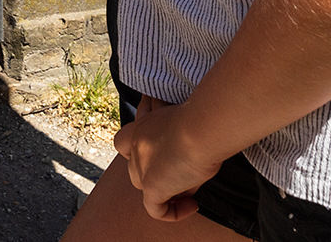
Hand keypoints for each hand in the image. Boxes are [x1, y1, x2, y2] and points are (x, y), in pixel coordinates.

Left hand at [114, 96, 223, 221]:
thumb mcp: (184, 122)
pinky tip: (192, 206)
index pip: (129, 136)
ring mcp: (142, 165)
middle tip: (180, 166)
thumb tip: (184, 154)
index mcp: (143, 124)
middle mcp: (137, 143)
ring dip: (162, 187)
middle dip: (152, 166)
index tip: (163, 148)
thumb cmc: (201, 118)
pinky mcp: (152, 186)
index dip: (140, 145)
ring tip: (188, 184)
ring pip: (141, 183)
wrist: (200, 125)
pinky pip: (155, 210)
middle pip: (134, 161)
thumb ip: (175, 135)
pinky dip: (173, 212)